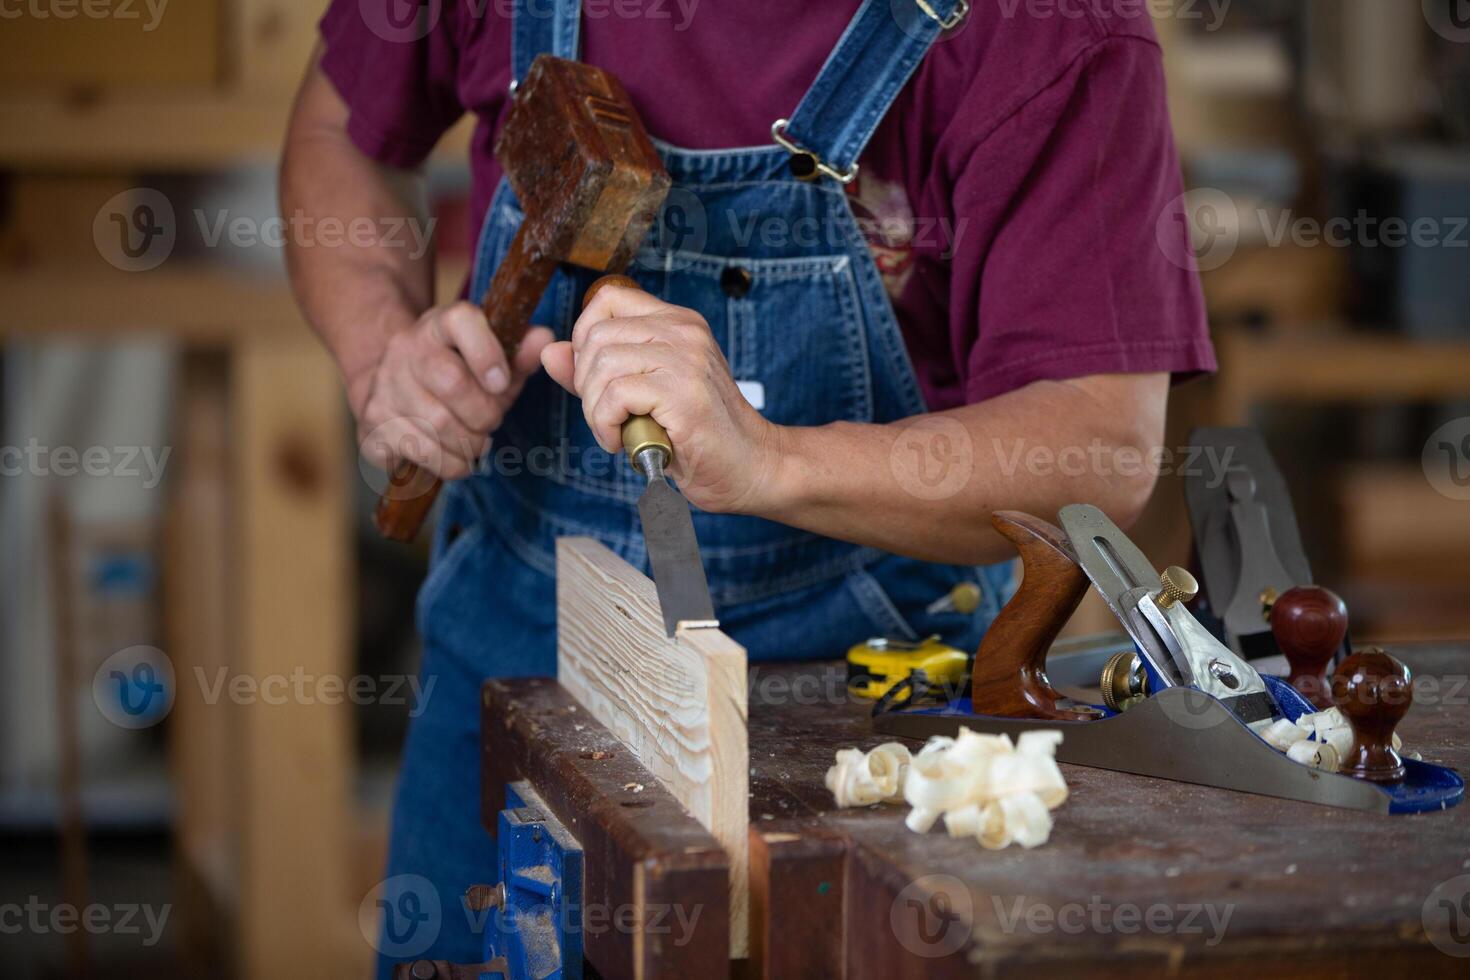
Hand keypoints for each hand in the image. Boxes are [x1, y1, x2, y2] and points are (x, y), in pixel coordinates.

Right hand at [354, 302, 553, 479]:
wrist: (392, 386)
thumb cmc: (456, 375)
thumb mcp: (491, 359)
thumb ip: (520, 353)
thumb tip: (544, 339)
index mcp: (439, 326)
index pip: (460, 320)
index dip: (487, 353)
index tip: (501, 383)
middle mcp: (406, 350)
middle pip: (452, 382)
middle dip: (484, 414)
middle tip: (491, 422)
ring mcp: (384, 387)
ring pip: (438, 425)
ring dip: (470, 444)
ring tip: (476, 442)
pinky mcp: (372, 424)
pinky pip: (421, 453)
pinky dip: (450, 464)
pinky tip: (456, 458)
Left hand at [541, 284, 780, 513]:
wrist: (751, 467)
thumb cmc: (698, 435)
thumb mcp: (642, 394)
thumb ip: (596, 372)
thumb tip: (549, 352)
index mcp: (676, 322)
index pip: (607, 299)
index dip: (584, 337)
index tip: (596, 378)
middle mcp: (682, 330)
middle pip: (596, 335)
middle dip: (585, 384)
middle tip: (605, 417)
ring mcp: (686, 357)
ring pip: (602, 364)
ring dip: (594, 409)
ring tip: (615, 431)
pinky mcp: (683, 390)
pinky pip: (615, 394)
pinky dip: (605, 423)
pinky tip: (621, 440)